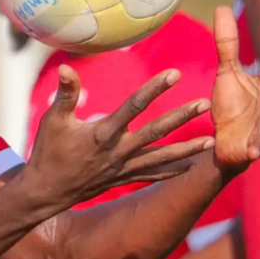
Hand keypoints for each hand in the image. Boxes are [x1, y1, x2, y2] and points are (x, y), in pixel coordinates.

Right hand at [24, 66, 214, 208]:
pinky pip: (153, 175)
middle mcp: (118, 151)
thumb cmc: (48, 151)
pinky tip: (190, 168)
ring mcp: (123, 168)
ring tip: (213, 141)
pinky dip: (172, 172)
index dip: (155, 89)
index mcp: (103, 134)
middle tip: (206, 104)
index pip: (134, 106)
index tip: (175, 74)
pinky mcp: (123, 178)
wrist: (46, 191)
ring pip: (162, 157)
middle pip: (157, 132)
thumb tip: (67, 68)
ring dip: (187, 149)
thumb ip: (65, 94)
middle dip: (182, 117)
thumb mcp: (53, 120)